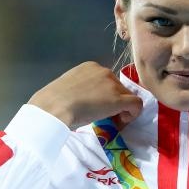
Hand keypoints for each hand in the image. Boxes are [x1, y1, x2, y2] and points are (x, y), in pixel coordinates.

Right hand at [28, 62, 142, 128]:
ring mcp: (112, 85)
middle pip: (118, 87)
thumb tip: (85, 101)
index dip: (106, 94)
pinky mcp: (118, 99)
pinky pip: (136, 104)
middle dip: (115, 101)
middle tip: (106, 116)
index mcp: (90, 67)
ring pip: (127, 95)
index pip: (106, 80)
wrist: (53, 107)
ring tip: (113, 120)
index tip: (98, 107)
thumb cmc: (52, 101)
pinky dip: (133, 113)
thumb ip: (80, 90)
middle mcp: (104, 71)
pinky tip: (123, 121)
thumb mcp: (68, 88)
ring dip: (122, 108)